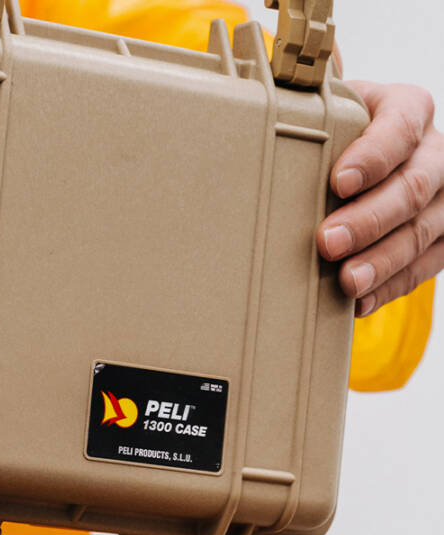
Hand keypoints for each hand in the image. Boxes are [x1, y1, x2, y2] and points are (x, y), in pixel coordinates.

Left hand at [317, 81, 443, 316]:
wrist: (358, 154)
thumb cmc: (334, 129)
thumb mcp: (326, 103)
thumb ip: (308, 89)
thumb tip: (280, 59)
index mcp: (407, 108)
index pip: (400, 127)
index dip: (374, 155)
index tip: (339, 181)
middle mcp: (435, 151)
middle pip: (413, 187)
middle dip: (370, 219)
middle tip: (327, 242)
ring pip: (423, 231)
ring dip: (382, 261)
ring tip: (346, 281)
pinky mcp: (442, 237)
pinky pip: (425, 267)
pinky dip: (389, 286)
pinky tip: (360, 301)